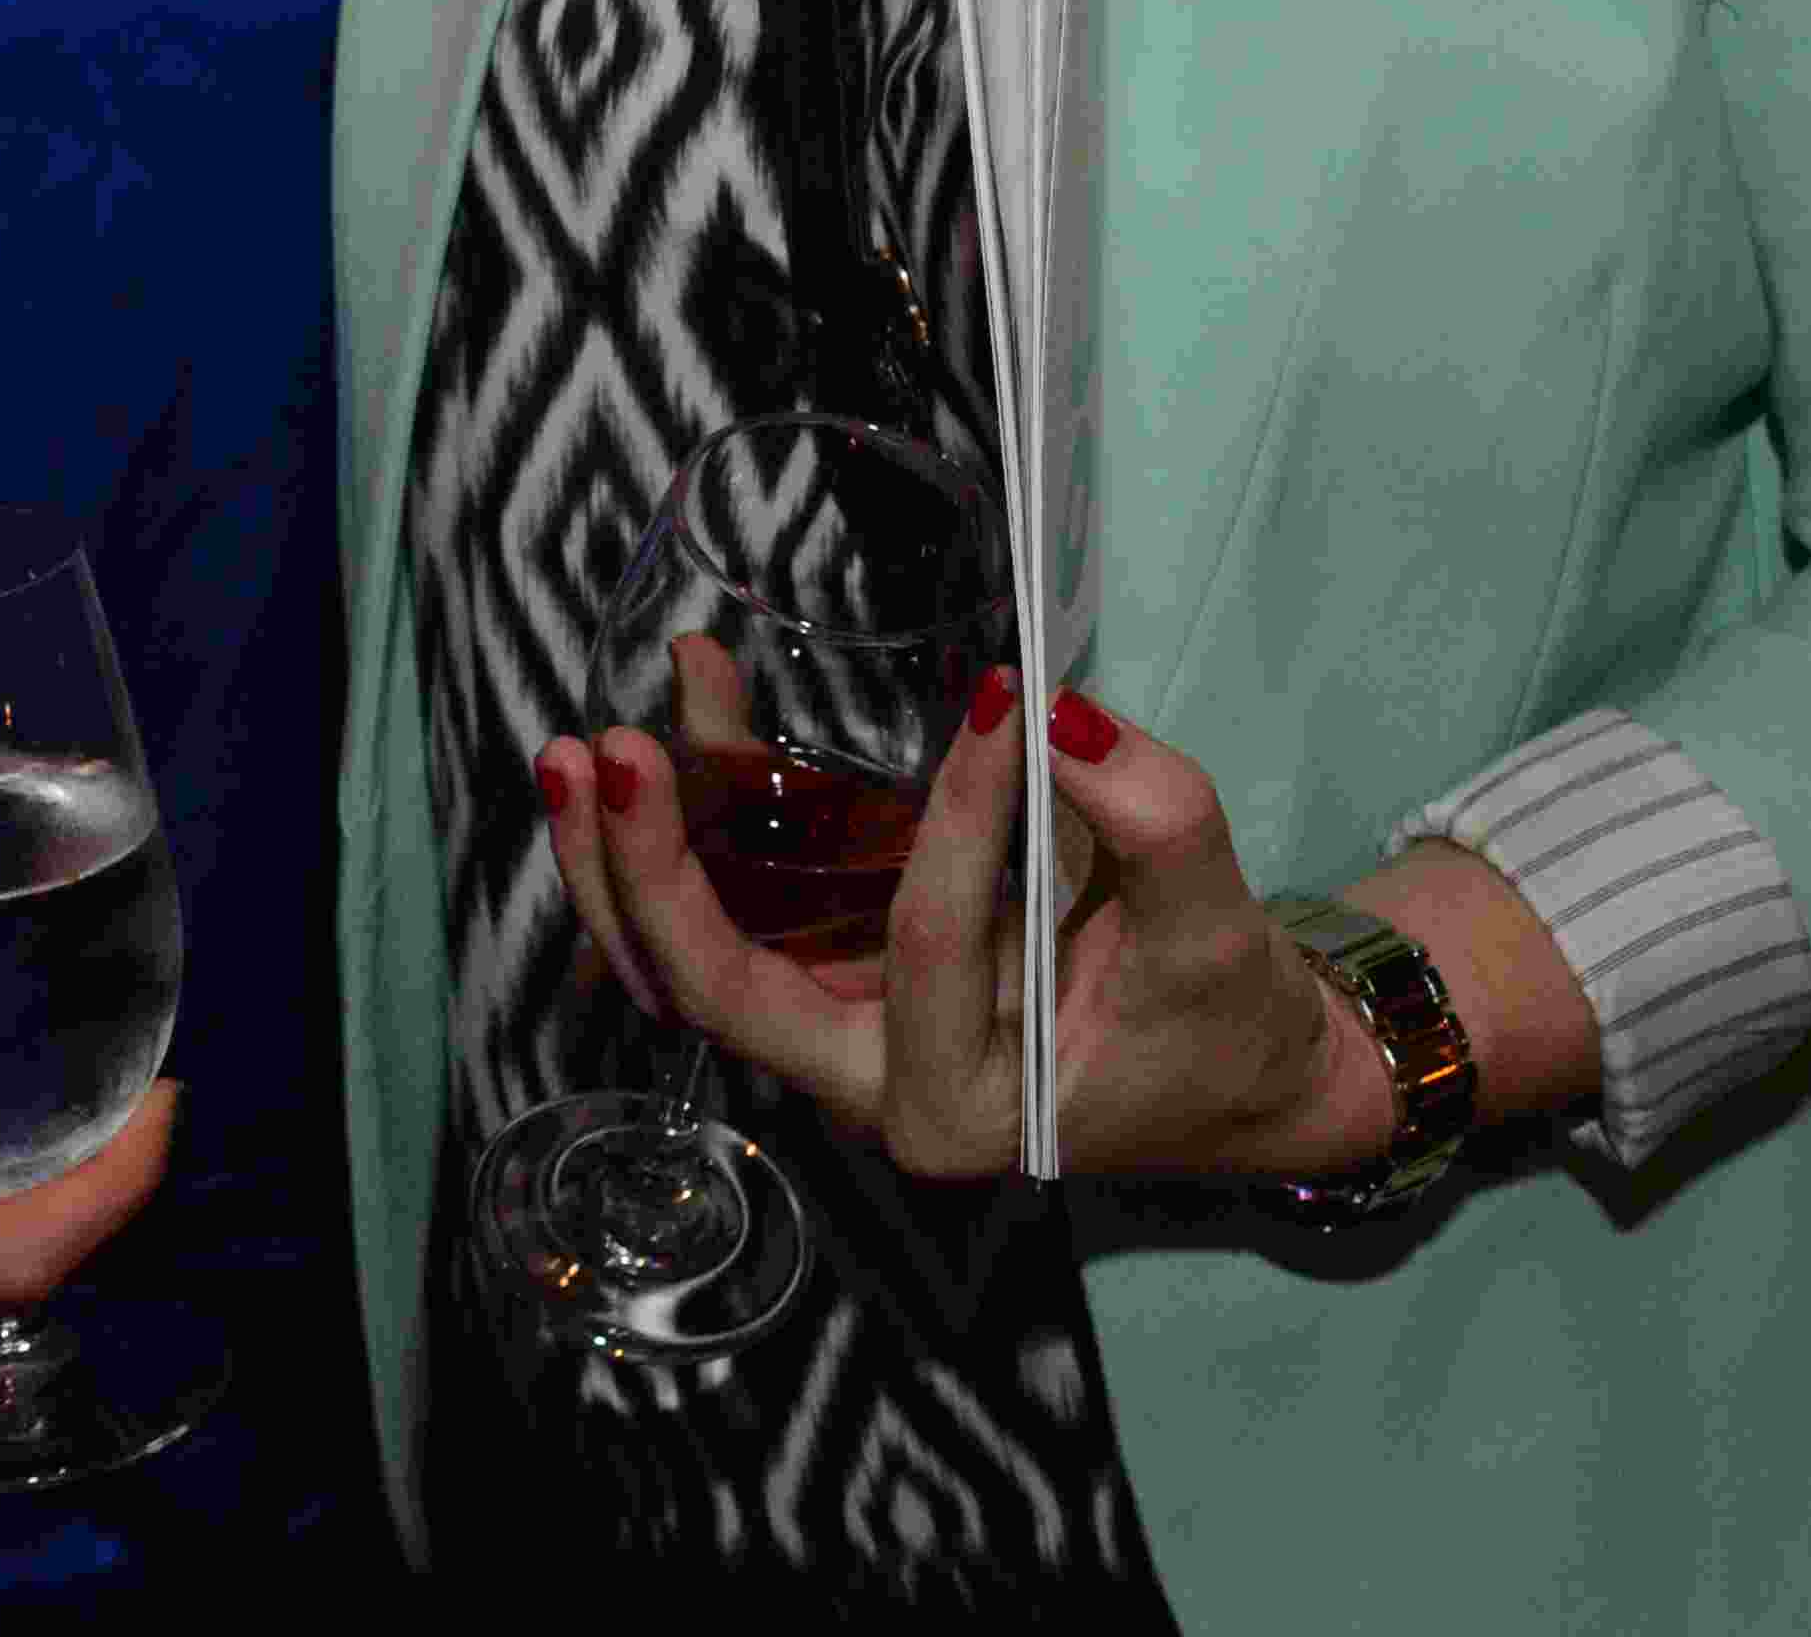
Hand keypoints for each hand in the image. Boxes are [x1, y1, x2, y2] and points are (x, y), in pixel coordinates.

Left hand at [534, 679, 1391, 1186]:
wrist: (1222, 1069)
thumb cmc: (1220, 1020)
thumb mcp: (1219, 932)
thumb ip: (1157, 823)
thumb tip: (1062, 715)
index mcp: (963, 1110)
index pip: (926, 943)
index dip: (961, 815)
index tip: (1004, 700)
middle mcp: (869, 1090)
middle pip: (717, 993)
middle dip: (649, 875)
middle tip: (615, 755)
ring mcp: (833, 1036)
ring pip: (692, 959)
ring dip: (627, 855)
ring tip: (588, 746)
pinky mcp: (829, 979)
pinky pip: (738, 910)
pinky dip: (698, 823)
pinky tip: (690, 713)